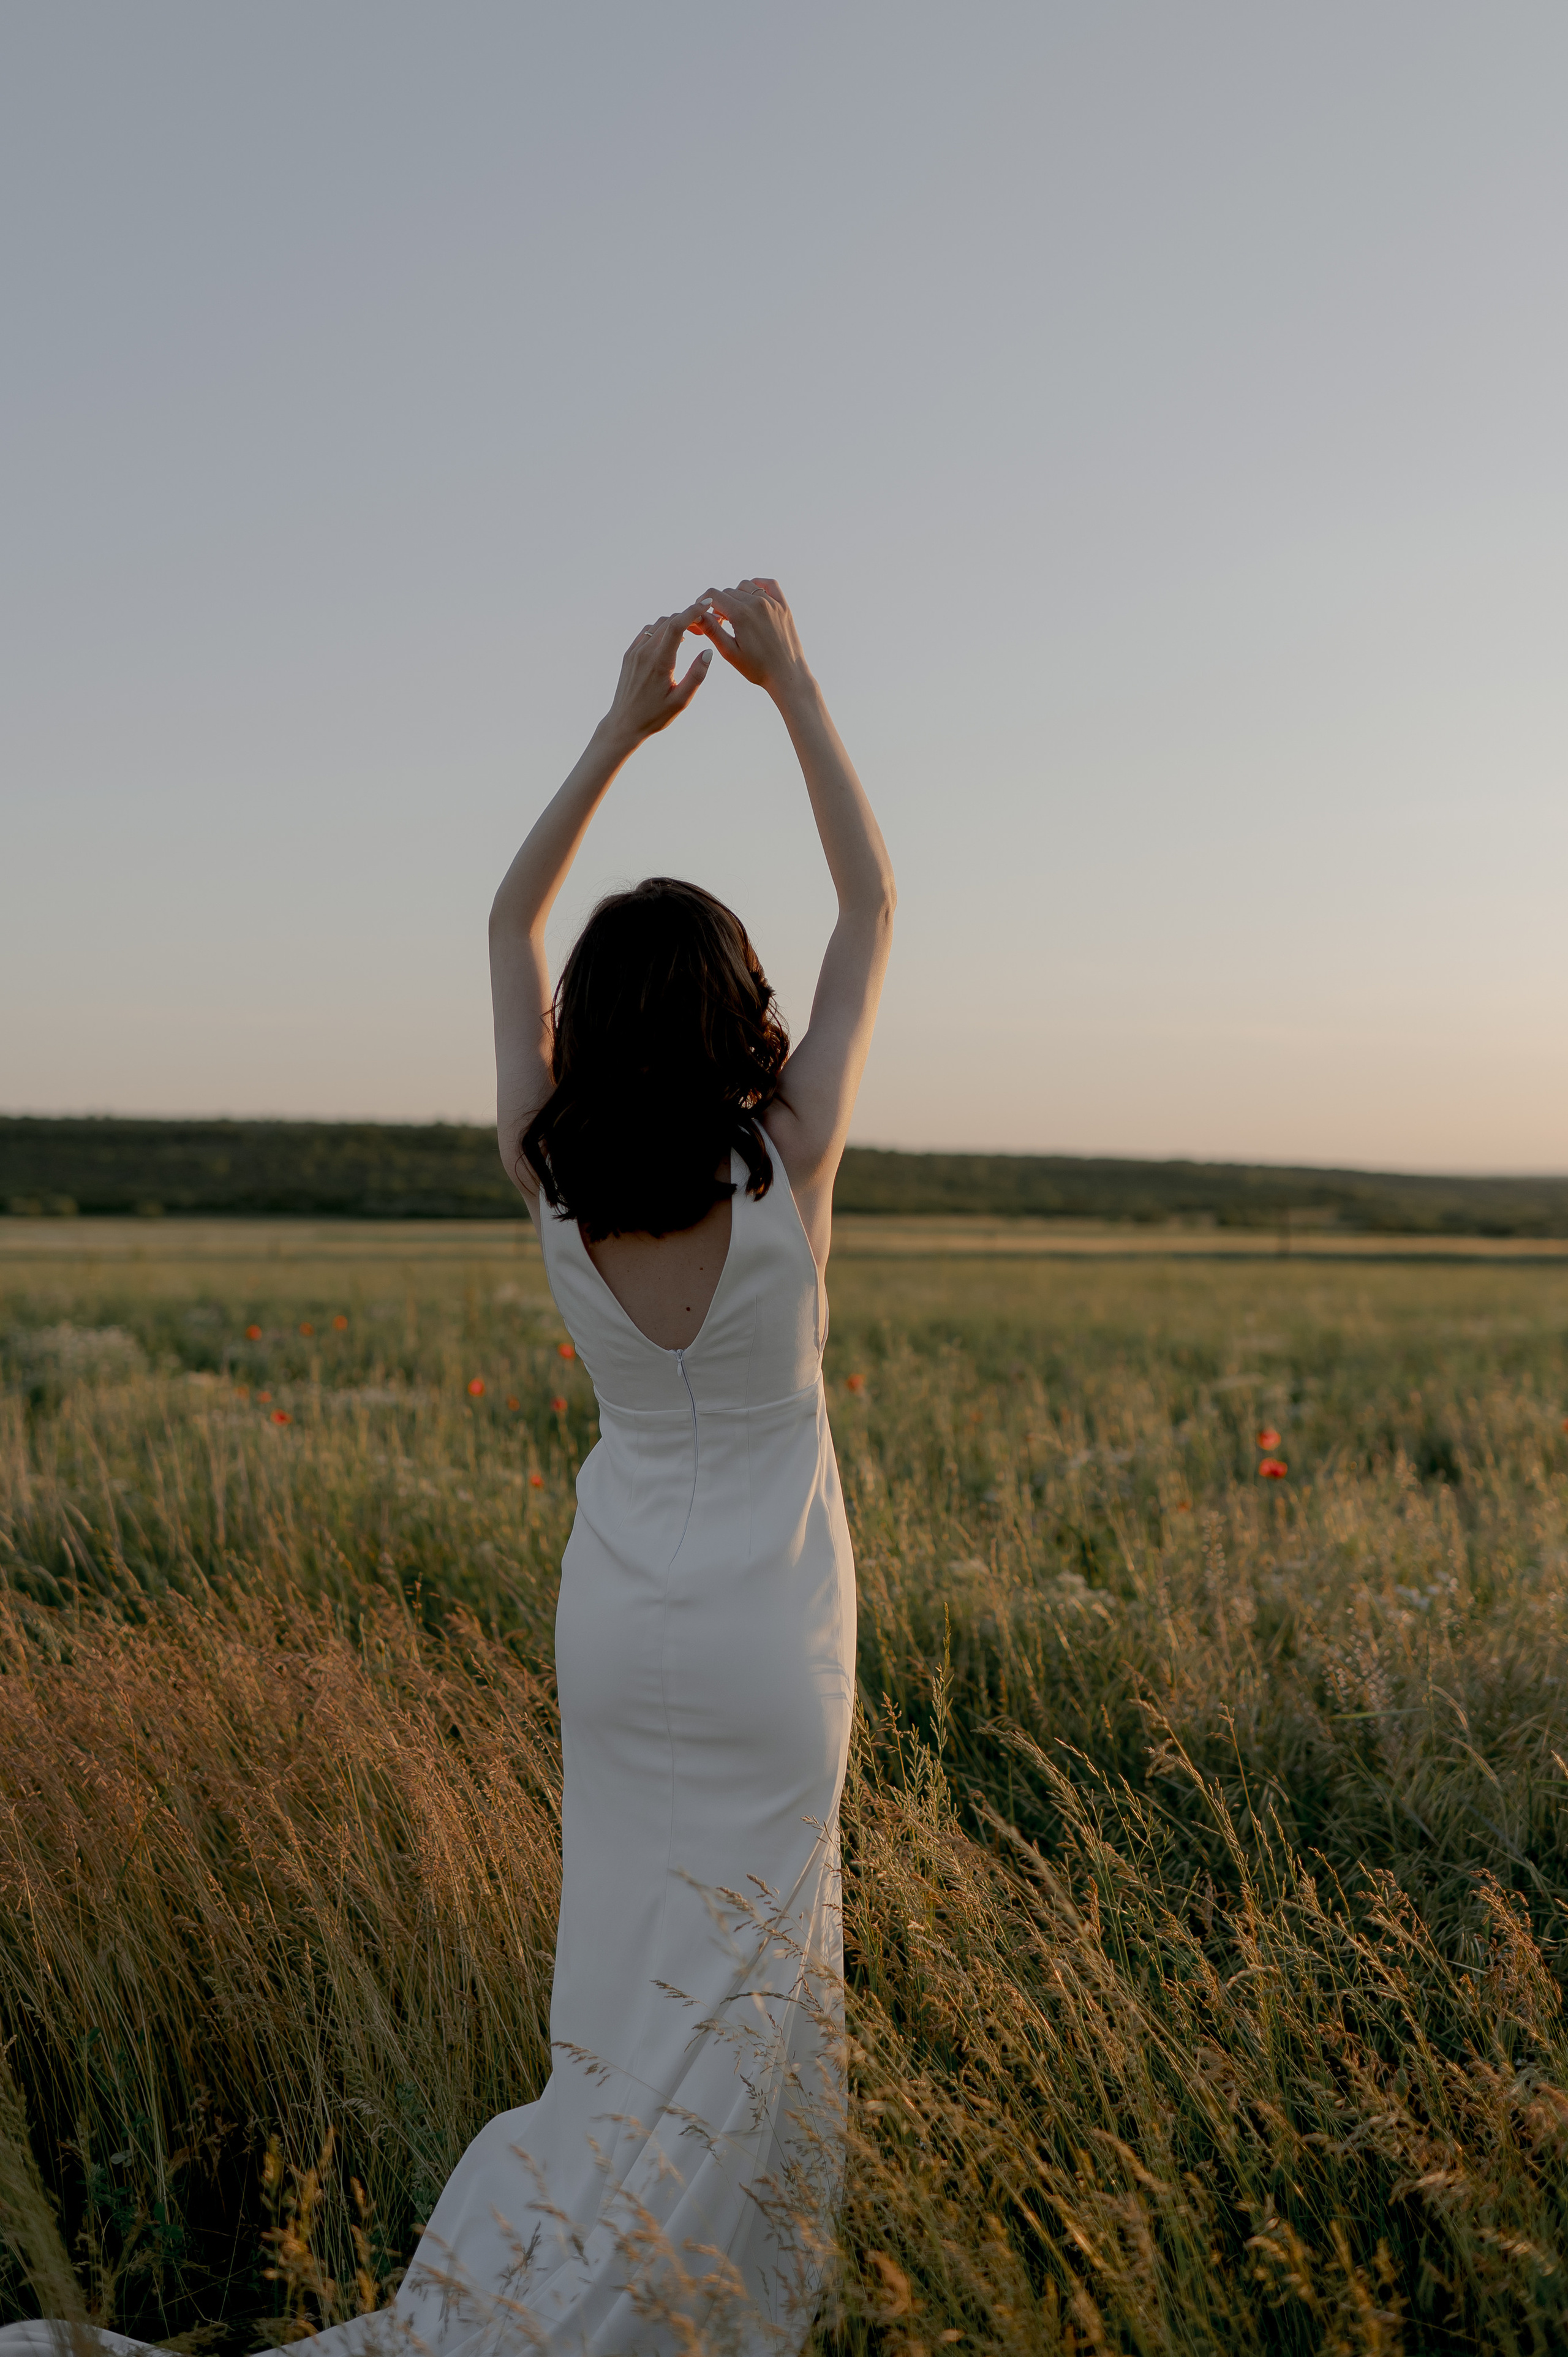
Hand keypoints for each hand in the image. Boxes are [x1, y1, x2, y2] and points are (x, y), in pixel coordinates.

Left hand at [601, 606, 711, 746]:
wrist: (624, 723)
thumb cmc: (655, 715)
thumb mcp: (681, 701)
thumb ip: (697, 676)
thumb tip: (708, 651)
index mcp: (659, 662)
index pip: (676, 625)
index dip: (693, 611)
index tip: (706, 604)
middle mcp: (644, 652)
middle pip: (669, 621)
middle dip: (688, 617)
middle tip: (703, 628)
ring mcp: (634, 651)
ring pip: (658, 624)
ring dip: (675, 623)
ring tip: (689, 635)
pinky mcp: (629, 654)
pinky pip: (647, 632)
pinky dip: (662, 630)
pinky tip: (671, 641)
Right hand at [694, 578, 811, 699]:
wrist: (787, 675)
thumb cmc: (757, 668)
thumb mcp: (729, 652)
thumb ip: (712, 630)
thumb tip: (696, 614)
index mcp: (740, 614)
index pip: (713, 595)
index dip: (702, 603)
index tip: (703, 613)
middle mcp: (756, 603)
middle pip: (728, 592)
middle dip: (720, 604)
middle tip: (721, 622)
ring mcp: (772, 603)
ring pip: (745, 586)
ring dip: (736, 596)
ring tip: (736, 614)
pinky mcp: (783, 606)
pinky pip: (769, 584)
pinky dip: (758, 585)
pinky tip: (753, 595)